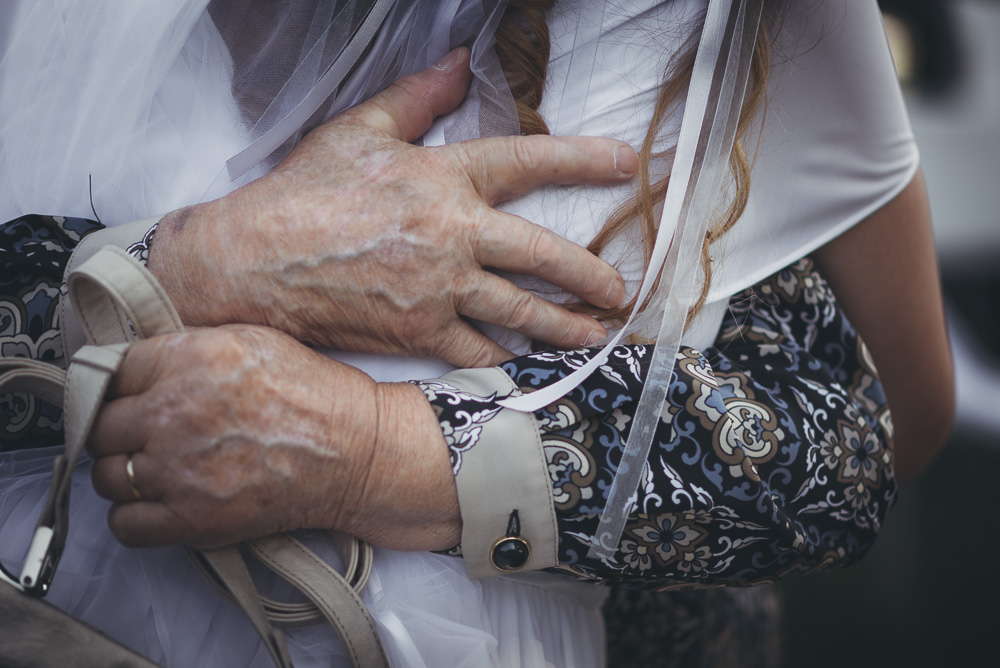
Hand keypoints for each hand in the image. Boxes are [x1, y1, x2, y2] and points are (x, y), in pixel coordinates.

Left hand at [88, 326, 459, 549]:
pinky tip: (161, 504)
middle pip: (100, 425)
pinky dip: (136, 518)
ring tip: (156, 471)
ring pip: (106, 477)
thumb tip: (143, 364)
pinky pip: (125, 525)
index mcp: (190, 359)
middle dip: (121, 430)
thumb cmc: (317, 396)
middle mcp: (175, 412)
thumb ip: (190, 347)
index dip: (125, 384)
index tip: (136, 395)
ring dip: (125, 474)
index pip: (112, 370)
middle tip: (147, 434)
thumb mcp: (254, 340)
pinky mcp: (192, 518)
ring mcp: (178, 469)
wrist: (358, 452)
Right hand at [148, 47, 636, 367]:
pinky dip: (506, 360)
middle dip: (589, 273)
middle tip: (621, 288)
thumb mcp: (359, 130)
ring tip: (595, 334)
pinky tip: (529, 366)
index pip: (528, 161)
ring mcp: (439, 289)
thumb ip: (418, 98)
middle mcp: (453, 235)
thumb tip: (459, 61)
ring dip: (564, 325)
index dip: (583, 159)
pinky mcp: (419, 333)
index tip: (627, 164)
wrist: (256, 260)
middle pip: (542, 254)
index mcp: (443, 178)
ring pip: (520, 311)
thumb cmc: (303, 193)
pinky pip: (476, 351)